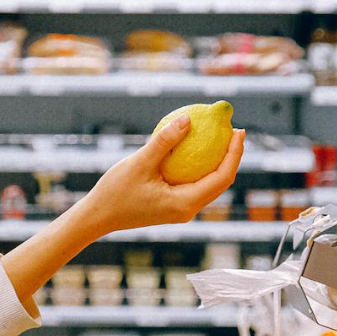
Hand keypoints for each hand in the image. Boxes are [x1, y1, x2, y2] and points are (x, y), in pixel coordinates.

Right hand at [78, 118, 244, 234]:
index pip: (222, 177)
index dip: (234, 153)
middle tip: (233, 129)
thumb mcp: (140, 162)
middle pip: (221, 182)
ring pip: (209, 185)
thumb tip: (188, 118)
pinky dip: (200, 167)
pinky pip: (194, 184)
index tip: (238, 130)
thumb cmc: (116, 192)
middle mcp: (188, 210)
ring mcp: (181, 210)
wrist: (98, 216)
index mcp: (185, 203)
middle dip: (231, 156)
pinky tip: (195, 148)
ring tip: (221, 137)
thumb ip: (165, 141)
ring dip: (218, 162)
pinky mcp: (173, 206)